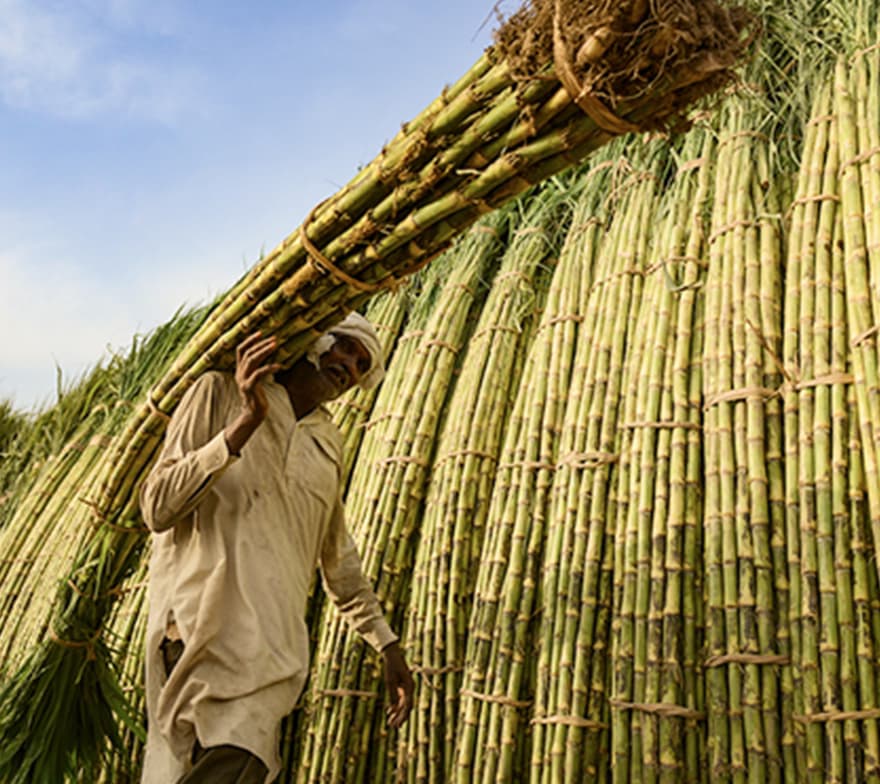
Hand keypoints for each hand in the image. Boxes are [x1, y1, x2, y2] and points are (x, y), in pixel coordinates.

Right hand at [224, 332, 282, 453]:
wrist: (253, 414)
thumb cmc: (258, 397)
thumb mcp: (257, 380)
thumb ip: (258, 369)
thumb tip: (269, 356)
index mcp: (240, 370)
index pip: (241, 350)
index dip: (249, 340)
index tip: (261, 333)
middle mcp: (239, 373)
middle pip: (247, 353)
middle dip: (260, 344)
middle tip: (274, 339)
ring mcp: (243, 380)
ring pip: (251, 361)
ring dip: (263, 351)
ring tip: (275, 345)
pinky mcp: (249, 388)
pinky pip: (258, 374)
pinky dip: (269, 368)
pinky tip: (279, 366)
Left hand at [382, 642, 413, 727]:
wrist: (392, 656)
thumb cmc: (391, 667)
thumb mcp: (390, 681)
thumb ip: (392, 695)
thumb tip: (392, 709)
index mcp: (410, 687)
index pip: (408, 705)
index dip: (403, 716)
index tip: (398, 724)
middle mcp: (410, 689)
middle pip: (406, 707)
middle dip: (400, 717)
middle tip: (394, 727)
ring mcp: (407, 688)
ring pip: (403, 705)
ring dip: (397, 714)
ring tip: (390, 723)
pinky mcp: (402, 687)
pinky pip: (400, 700)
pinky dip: (395, 706)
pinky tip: (389, 713)